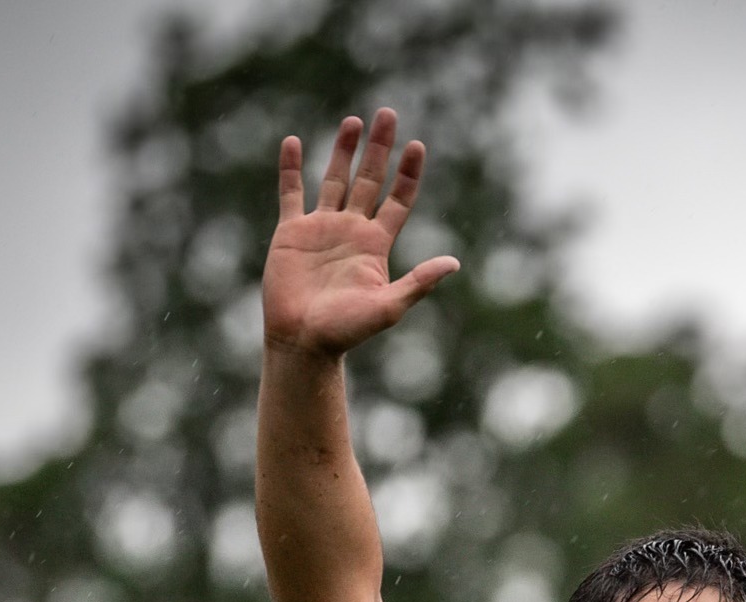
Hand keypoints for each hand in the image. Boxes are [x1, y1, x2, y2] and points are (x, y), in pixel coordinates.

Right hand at [262, 109, 459, 357]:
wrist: (303, 342)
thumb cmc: (346, 331)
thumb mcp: (389, 306)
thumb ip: (419, 282)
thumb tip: (454, 263)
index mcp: (376, 245)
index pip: (398, 200)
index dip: (408, 174)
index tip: (417, 146)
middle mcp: (351, 230)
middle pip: (369, 180)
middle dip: (379, 149)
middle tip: (387, 114)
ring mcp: (321, 228)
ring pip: (334, 179)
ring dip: (343, 150)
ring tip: (353, 120)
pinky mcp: (291, 232)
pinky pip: (291, 193)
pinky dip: (291, 168)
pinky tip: (294, 142)